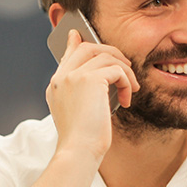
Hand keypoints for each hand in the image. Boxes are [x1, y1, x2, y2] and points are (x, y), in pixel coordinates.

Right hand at [46, 29, 138, 162]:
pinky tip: (126, 98)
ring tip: (130, 89)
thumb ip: (84, 93)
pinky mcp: (89, 79)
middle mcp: (61, 77)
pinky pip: (116, 69)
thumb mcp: (79, 113)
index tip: (78, 35)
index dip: (75, 43)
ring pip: (105, 56)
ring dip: (124, 71)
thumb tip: (101, 81)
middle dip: (110, 53)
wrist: (78, 151)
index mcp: (56, 86)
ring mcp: (73, 76)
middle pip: (87, 48)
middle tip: (125, 66)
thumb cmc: (82, 140)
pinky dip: (126, 81)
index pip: (67, 55)